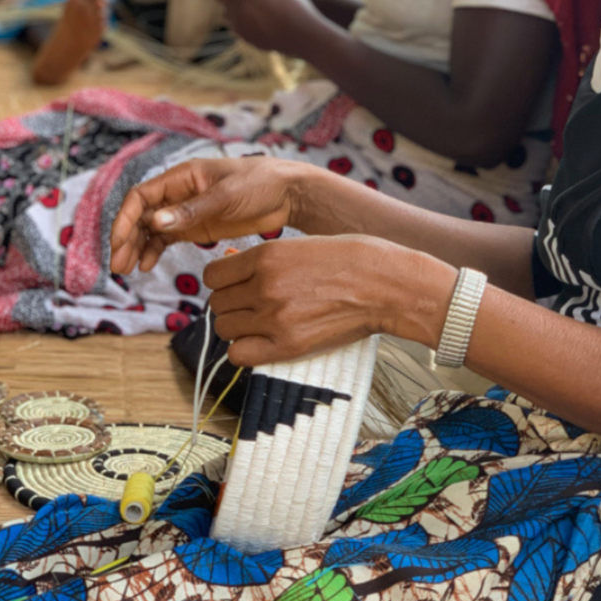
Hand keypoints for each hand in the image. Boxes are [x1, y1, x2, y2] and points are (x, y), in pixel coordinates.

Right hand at [110, 157, 310, 275]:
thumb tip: (156, 221)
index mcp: (183, 177)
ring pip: (151, 229)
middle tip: (117, 265)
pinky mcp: (198, 227)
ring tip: (127, 270)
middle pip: (142, 215)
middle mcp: (180, 193)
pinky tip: (147, 265)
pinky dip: (155, 251)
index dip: (126, 218)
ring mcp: (188, 211)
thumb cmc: (260, 183)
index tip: (118, 242)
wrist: (288, 194)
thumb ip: (192, 210)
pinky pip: (168, 238)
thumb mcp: (226, 196)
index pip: (142, 196)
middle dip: (126, 238)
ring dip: (136, 247)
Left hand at [204, 235, 455, 366]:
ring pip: (224, 328)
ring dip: (237, 326)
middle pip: (216, 303)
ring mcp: (274, 317)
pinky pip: (239, 355)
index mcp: (267, 255)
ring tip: (261, 322)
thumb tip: (228, 257)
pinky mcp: (288, 346)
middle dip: (231, 303)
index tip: (237, 284)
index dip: (223, 280)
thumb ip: (262, 256)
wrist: (387, 285)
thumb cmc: (350, 259)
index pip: (213, 274)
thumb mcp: (301, 245)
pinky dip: (245, 350)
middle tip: (253, 303)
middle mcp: (264, 285)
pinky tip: (263, 341)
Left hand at [217, 0, 322, 53]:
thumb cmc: (292, 6)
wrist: (303, 34)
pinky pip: (244, 31)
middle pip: (226, 8)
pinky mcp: (249, 42)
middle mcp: (236, 14)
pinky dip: (250, 27)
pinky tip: (266, 24)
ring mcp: (241, 31)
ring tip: (259, 11)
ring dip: (241, 16)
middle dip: (234, 3)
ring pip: (233, 21)